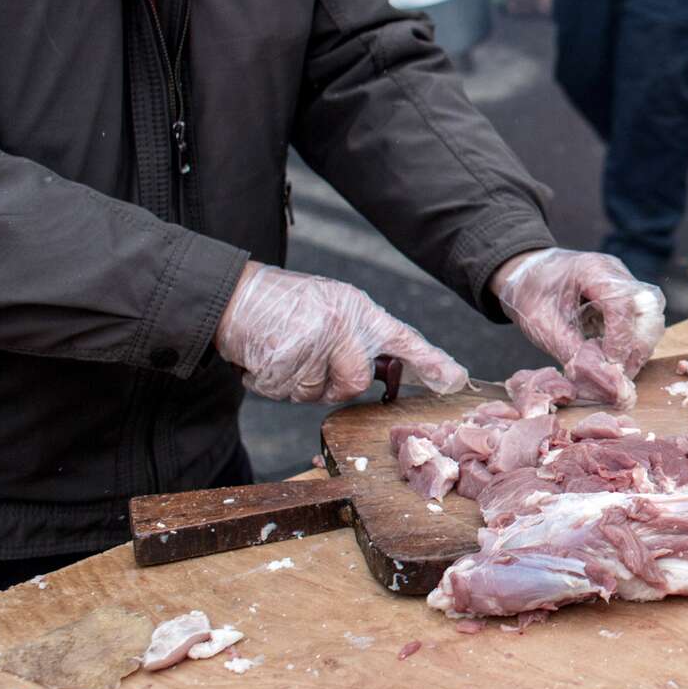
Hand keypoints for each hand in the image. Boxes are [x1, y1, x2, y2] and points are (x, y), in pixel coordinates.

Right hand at [214, 262, 468, 402]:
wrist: (232, 295)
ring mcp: (311, 341)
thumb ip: (355, 334)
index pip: (402, 337)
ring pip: (315, 393)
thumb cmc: (281, 305)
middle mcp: (340, 323)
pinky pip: (283, 392)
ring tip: (282, 351)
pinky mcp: (282, 359)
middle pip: (355, 381)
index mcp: (355, 309)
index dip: (431, 360)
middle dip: (333, 385)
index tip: (456, 378)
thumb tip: (382, 371)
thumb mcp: (328, 305)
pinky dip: (269, 383)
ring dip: (295, 384)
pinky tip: (263, 356)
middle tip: (311, 367)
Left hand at [491, 249, 665, 402]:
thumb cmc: (529, 292)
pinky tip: (615, 358)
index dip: (621, 338)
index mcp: (592, 269)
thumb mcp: (541, 323)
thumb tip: (599, 379)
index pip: (623, 302)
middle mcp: (615, 272)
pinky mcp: (624, 296)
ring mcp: (623, 282)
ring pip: (652, 315)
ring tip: (617, 370)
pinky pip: (643, 321)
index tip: (611, 365)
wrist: (524, 273)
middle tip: (620, 374)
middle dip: (639, 345)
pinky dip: (634, 343)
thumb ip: (571, 350)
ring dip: (640, 347)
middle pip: (649, 307)